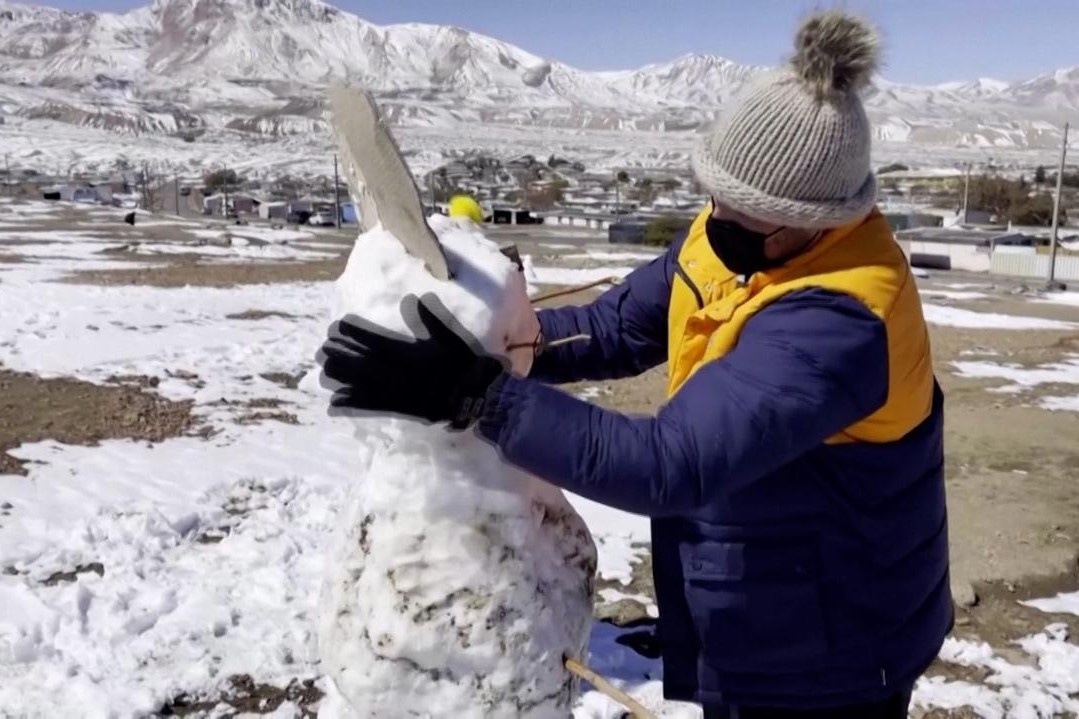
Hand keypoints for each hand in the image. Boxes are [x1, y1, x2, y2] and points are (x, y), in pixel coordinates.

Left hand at [317, 293, 506, 429]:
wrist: (475, 398)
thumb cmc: (464, 365)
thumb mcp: (452, 338)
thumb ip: (433, 320)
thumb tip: (414, 299)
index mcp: (414, 356)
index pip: (379, 343)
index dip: (357, 335)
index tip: (338, 326)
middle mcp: (403, 375)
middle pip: (366, 365)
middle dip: (344, 356)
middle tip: (323, 349)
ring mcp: (400, 394)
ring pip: (365, 386)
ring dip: (344, 379)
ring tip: (324, 372)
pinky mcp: (400, 409)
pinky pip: (373, 408)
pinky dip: (354, 406)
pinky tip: (334, 404)